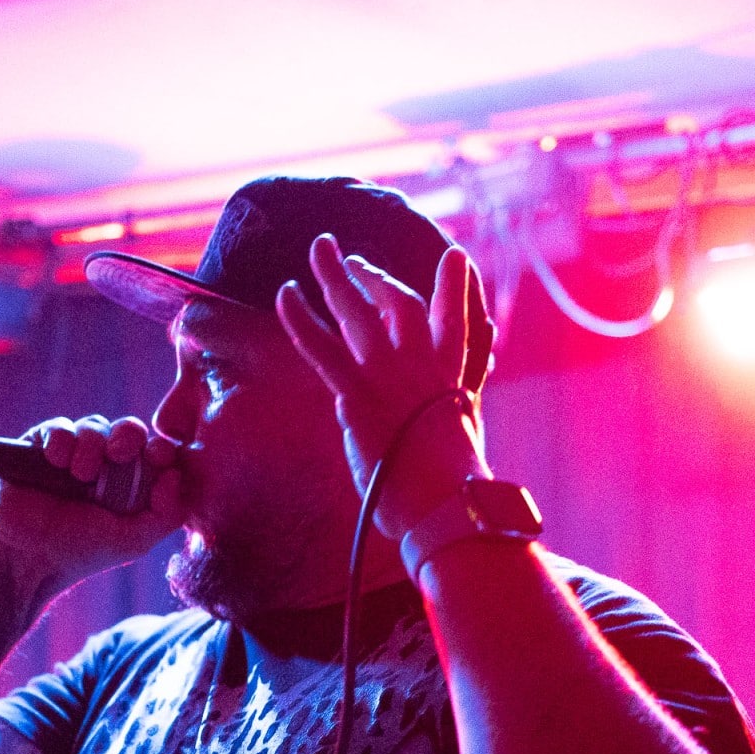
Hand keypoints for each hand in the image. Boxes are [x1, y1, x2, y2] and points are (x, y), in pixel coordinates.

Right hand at [0, 414, 183, 588]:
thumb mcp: (134, 541)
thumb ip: (166, 514)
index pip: (155, 451)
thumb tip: (176, 475)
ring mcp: (74, 453)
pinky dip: (61, 438)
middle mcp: (106, 463)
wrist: (30, 557)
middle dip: (128, 436)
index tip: (158, 457)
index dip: (160, 449)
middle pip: (128, 430)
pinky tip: (57, 460)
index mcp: (133, 481)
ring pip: (94, 426)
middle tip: (119, 453)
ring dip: (92, 444)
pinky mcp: (41, 447)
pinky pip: (58, 428)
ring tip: (80, 473)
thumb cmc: (83, 552)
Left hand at [276, 235, 491, 538]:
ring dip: (336, 276)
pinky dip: (300, 318)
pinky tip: (286, 293)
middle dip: (375, 276)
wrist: (448, 505)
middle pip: (400, 303)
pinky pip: (322, 347)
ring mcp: (390, 374)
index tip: (454, 257)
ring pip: (359, 311)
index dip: (457, 287)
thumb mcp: (467, 442)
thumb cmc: (456, 489)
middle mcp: (423, 365)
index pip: (458, 321)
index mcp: (453, 378)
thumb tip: (458, 402)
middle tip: (353, 260)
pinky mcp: (358, 393)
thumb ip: (461, 412)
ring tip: (321, 248)